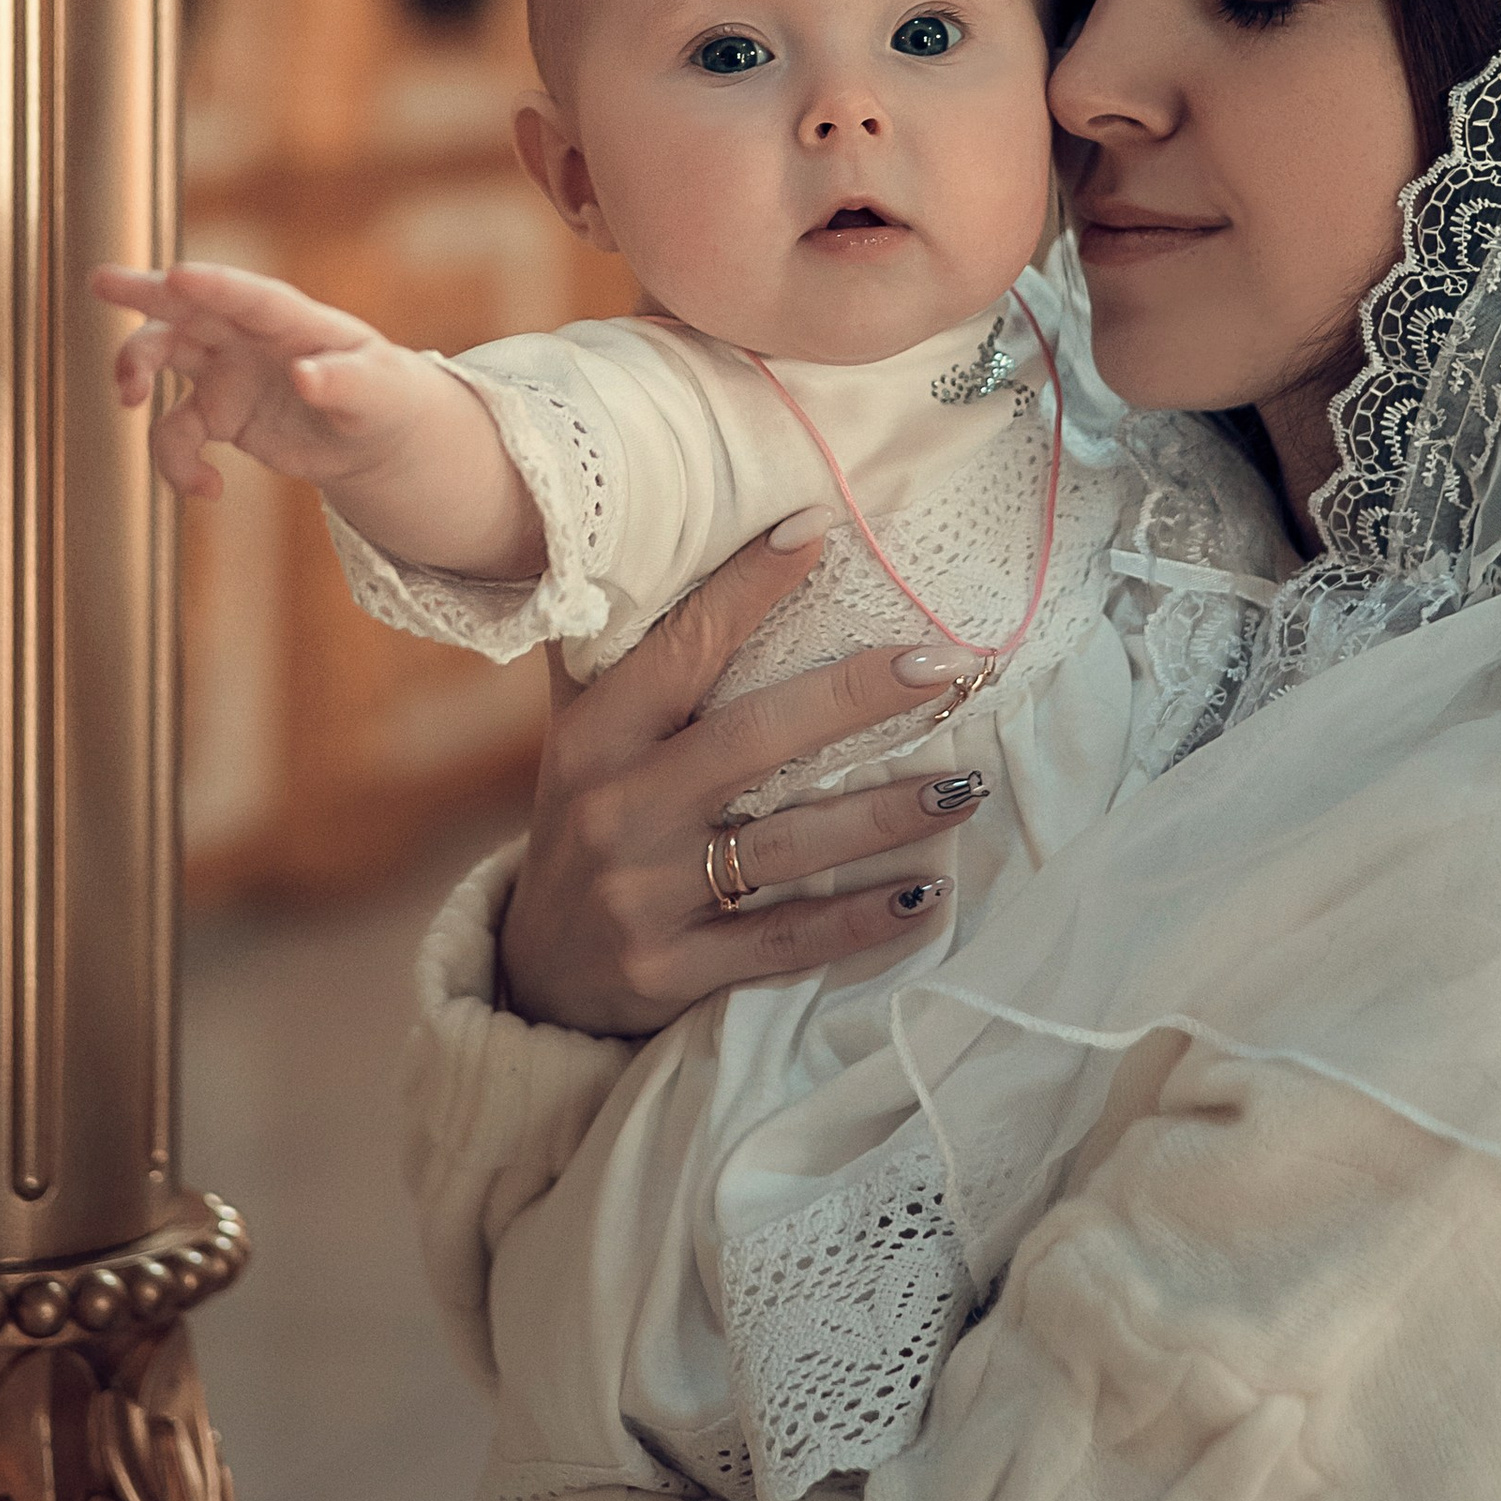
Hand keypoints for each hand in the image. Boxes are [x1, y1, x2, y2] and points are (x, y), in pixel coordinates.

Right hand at [91, 260, 431, 504]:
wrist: (368, 436)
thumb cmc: (381, 397)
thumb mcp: (377, 393)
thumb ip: (344, 382)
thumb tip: (307, 378)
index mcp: (292, 319)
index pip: (249, 297)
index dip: (212, 285)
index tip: (175, 275)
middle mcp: (248, 336)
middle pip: (187, 306)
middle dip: (142, 292)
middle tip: (100, 282)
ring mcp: (225, 370)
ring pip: (164, 355)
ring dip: (136, 369)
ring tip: (129, 400)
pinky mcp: (215, 413)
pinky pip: (176, 432)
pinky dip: (178, 463)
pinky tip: (209, 490)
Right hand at [501, 518, 986, 1035]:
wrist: (535, 972)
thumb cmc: (582, 822)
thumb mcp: (578, 735)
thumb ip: (616, 652)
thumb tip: (646, 538)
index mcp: (594, 738)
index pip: (680, 650)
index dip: (748, 587)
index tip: (822, 528)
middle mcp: (617, 810)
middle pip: (753, 741)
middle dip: (855, 698)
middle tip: (943, 665)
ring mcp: (644, 896)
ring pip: (787, 844)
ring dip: (886, 813)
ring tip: (966, 782)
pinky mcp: (673, 972)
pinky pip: (786, 940)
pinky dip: (861, 919)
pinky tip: (928, 893)